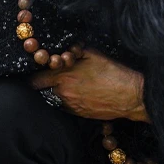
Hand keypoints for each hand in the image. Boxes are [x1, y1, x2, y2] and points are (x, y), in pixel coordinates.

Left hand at [31, 49, 148, 121]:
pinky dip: (63, 100)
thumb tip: (63, 48)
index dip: (32, 74)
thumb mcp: (92, 54)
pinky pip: (63, 106)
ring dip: (52, 92)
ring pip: (51, 99)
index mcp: (63, 76)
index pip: (34, 79)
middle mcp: (63, 93)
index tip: (32, 71)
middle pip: (40, 90)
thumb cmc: (113, 73)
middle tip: (44, 78)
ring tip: (62, 84)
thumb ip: (73, 50)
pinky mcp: (78, 114)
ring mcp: (70, 105)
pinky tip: (73, 93)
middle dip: (40, 84)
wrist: (131, 96)